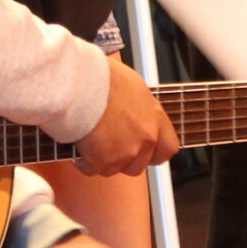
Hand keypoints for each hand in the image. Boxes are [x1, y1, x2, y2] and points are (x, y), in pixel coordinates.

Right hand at [72, 55, 178, 176]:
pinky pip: (91, 169)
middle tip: (108, 147)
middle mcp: (145, 138)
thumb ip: (140, 108)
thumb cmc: (103, 77)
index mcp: (155, 118)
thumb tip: (135, 113)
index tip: (145, 152)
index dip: (155, 153)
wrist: (82, 84)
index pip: (168, 148)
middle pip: (138, 165)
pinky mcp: (103, 161)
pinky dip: (83, 162)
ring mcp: (125, 152)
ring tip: (90, 143)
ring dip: (102, 161)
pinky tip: (78, 149)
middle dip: (123, 160)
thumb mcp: (133, 86)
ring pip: (114, 169)